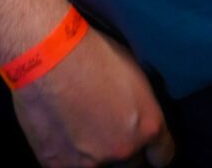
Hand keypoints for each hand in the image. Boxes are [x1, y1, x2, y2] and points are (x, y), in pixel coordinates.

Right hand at [11, 23, 175, 166]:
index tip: (148, 148)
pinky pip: (70, 167)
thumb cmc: (92, 54)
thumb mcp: (134, 75)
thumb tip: (137, 116)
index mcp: (149, 126)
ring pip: (102, 167)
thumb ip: (140, 107)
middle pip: (133, 165)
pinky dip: (68, 157)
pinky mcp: (59, 165)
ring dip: (97, 155)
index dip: (155, 151)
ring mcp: (92, 162)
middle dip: (126, 151)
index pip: (163, 156)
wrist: (48, 58)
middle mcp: (124, 149)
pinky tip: (63, 136)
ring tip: (83, 131)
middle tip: (111, 133)